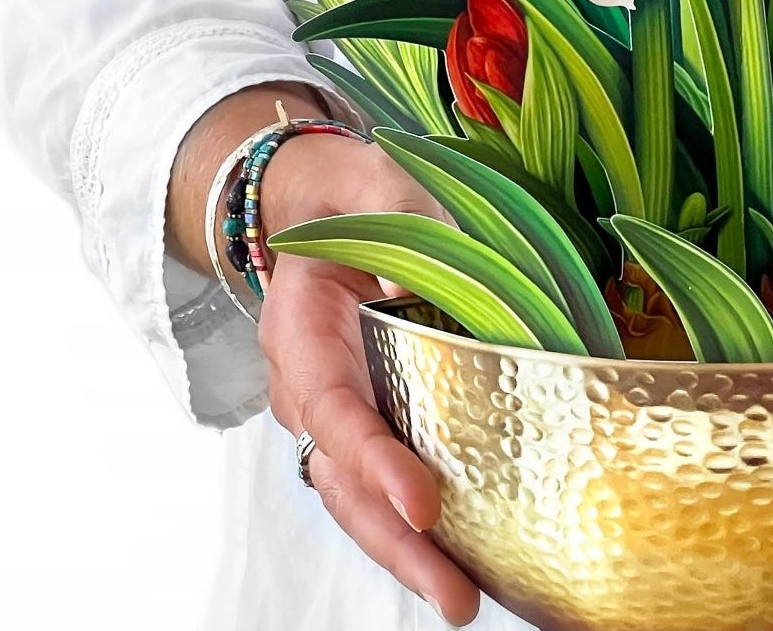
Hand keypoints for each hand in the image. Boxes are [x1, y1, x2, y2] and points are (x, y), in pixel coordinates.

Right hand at [257, 133, 481, 626]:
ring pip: (359, 500)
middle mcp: (310, 384)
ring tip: (464, 600)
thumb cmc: (361, 194)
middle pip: (342, 479)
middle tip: (453, 594)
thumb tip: (453, 261)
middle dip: (395, 542)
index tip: (422, 500)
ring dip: (410, 554)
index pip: (333, 406)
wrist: (327, 207)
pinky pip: (385, 485)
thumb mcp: (382, 182)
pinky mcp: (373, 424)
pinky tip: (470, 561)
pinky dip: (421, 529)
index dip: (374, 457)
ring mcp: (338, 412)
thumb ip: (413, 209)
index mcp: (302, 327)